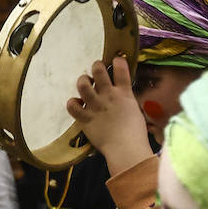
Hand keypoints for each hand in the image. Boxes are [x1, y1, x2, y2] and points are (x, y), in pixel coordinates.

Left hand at [66, 56, 151, 174]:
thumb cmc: (135, 134)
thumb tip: (123, 101)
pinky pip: (72, 105)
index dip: (118, 61)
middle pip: (98, 70)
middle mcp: (108, 96)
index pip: (121, 69)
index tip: (116, 60)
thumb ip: (127, 103)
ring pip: (82, 84)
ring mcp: (95, 106)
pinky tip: (76, 104)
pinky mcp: (85, 118)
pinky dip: (72, 103)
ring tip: (85, 84)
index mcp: (124, 94)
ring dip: (83, 81)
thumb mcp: (136, 112)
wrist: (126, 149)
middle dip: (97, 66)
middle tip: (97, 70)